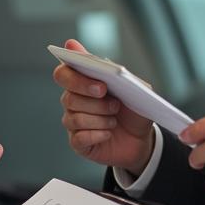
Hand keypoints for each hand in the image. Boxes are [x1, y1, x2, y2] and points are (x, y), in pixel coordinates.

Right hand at [54, 40, 154, 174]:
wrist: (141, 137)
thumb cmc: (133, 108)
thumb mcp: (134, 88)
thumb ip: (116, 72)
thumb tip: (100, 61)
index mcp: (83, 81)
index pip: (63, 74)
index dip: (77, 79)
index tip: (101, 86)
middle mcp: (73, 100)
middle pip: (68, 98)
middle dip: (95, 103)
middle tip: (115, 104)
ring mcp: (73, 122)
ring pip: (75, 119)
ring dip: (100, 120)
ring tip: (114, 120)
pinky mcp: (78, 143)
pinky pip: (79, 138)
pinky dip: (97, 135)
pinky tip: (108, 133)